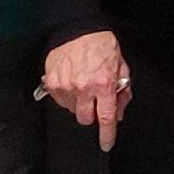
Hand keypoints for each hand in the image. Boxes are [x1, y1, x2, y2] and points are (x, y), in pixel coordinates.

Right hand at [41, 28, 130, 146]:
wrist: (78, 29)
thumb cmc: (101, 45)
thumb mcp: (121, 67)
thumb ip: (122, 92)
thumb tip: (118, 113)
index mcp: (103, 84)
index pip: (106, 117)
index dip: (107, 135)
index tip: (106, 144)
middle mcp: (83, 87)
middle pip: (85, 119)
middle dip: (92, 114)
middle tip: (95, 101)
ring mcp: (65, 86)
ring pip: (72, 110)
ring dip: (79, 104)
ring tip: (84, 85)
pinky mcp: (51, 82)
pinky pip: (60, 100)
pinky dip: (67, 96)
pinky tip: (73, 82)